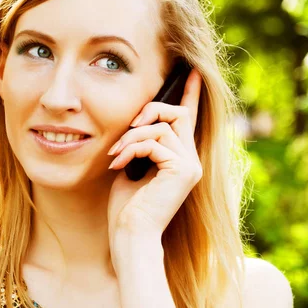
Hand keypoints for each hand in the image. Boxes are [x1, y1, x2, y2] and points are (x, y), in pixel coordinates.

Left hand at [106, 68, 202, 246]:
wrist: (130, 237)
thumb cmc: (127, 209)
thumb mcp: (131, 168)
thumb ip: (140, 146)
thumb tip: (135, 126)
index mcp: (181, 159)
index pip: (188, 119)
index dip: (190, 93)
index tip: (191, 71)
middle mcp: (192, 161)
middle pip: (177, 114)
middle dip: (149, 112)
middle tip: (126, 131)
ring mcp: (190, 166)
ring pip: (162, 126)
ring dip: (132, 137)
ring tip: (115, 156)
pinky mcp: (182, 170)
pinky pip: (155, 141)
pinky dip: (132, 148)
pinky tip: (118, 165)